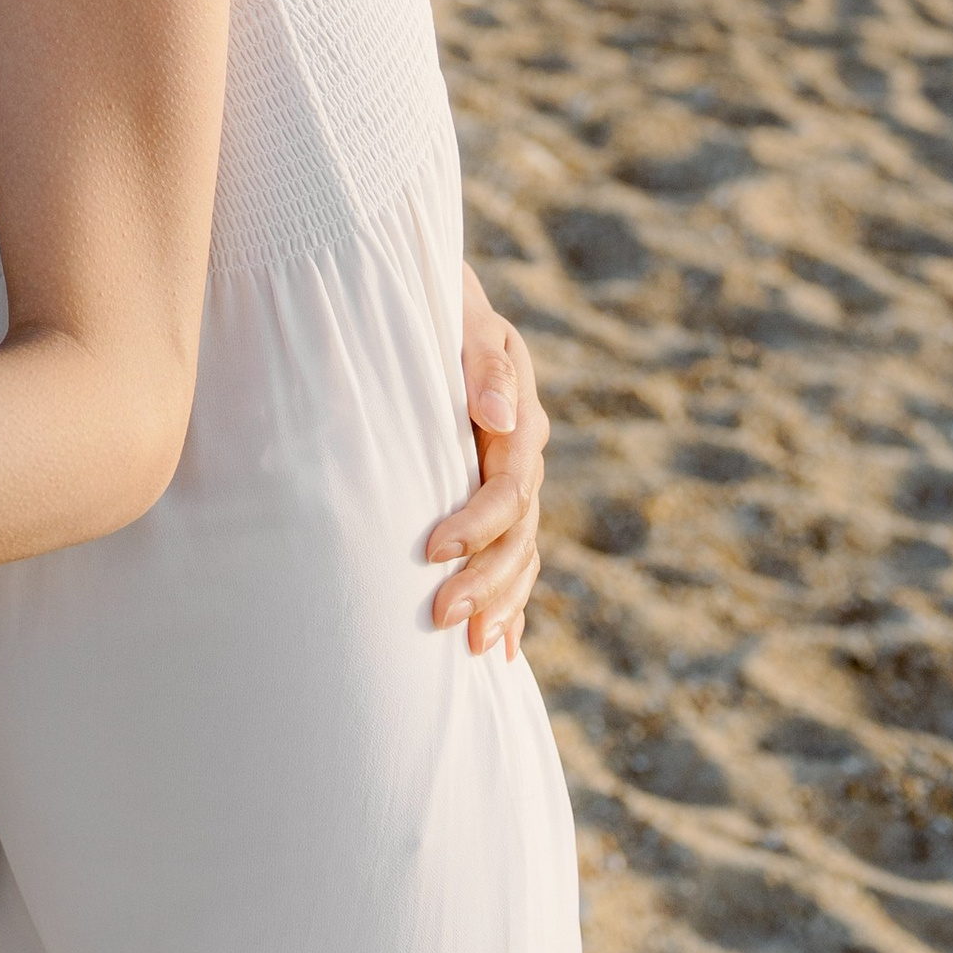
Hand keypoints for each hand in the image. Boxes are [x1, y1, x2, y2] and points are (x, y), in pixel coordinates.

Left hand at [427, 262, 547, 659]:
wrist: (432, 304)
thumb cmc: (436, 310)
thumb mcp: (462, 321)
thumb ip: (482, 364)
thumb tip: (495, 413)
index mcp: (518, 419)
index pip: (510, 488)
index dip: (474, 524)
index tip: (429, 552)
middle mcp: (522, 456)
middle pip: (520, 534)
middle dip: (485, 582)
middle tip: (443, 619)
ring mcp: (515, 482)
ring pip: (521, 554)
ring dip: (501, 603)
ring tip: (473, 648)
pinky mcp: (498, 499)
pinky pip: (516, 559)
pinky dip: (513, 603)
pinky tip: (504, 646)